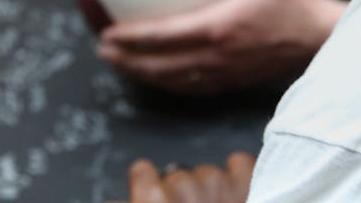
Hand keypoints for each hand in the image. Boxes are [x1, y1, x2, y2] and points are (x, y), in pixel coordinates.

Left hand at [98, 0, 346, 94]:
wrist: (323, 38)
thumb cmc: (295, 0)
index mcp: (217, 27)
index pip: (163, 35)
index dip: (131, 37)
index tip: (106, 33)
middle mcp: (215, 55)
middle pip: (159, 65)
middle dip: (127, 60)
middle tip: (102, 51)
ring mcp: (224, 72)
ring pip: (173, 80)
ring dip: (143, 74)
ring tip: (122, 66)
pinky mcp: (235, 81)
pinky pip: (193, 87)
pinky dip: (170, 84)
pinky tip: (162, 77)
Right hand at [112, 154, 254, 202]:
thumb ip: (137, 199)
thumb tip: (114, 199)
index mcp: (152, 200)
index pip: (141, 171)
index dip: (148, 186)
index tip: (155, 197)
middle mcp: (181, 187)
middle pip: (177, 176)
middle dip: (183, 195)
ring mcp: (216, 183)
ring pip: (208, 173)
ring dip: (212, 190)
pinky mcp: (247, 182)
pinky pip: (239, 162)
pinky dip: (239, 175)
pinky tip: (239, 193)